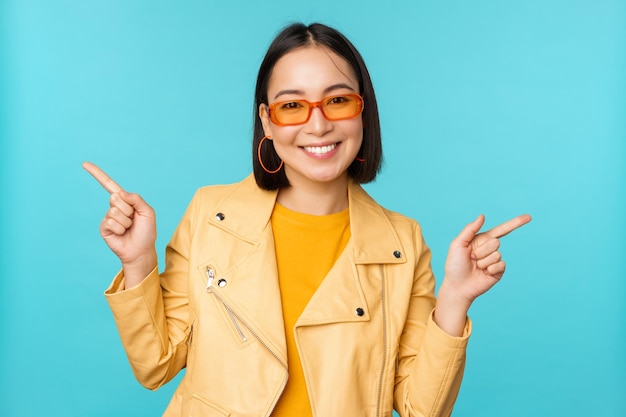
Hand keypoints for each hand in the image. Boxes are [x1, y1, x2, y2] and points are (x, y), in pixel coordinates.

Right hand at [83, 162, 156, 284]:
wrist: (141, 251)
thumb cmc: (146, 231)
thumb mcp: (148, 212)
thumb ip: (137, 199)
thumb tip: (120, 193)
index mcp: (125, 200)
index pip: (109, 184)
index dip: (97, 174)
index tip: (84, 164)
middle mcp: (114, 206)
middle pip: (116, 198)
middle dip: (129, 210)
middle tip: (133, 220)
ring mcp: (108, 217)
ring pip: (115, 212)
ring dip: (126, 222)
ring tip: (129, 228)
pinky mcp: (104, 227)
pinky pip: (111, 222)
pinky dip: (120, 228)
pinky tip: (122, 234)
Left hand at [442, 214, 531, 303]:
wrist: (457, 286)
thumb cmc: (454, 265)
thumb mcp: (457, 244)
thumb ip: (469, 229)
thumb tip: (482, 216)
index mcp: (482, 240)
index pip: (502, 229)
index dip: (516, 223)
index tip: (529, 217)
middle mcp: (490, 249)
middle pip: (495, 242)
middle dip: (481, 251)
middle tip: (471, 258)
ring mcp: (495, 260)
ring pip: (497, 254)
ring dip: (483, 261)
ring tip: (475, 267)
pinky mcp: (499, 271)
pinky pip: (500, 265)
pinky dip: (490, 269)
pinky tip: (483, 273)